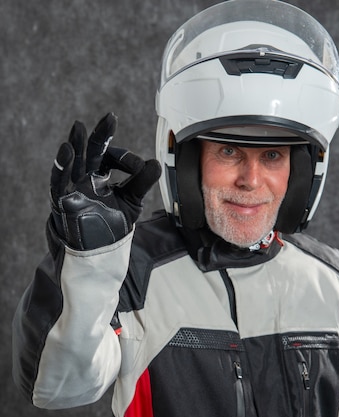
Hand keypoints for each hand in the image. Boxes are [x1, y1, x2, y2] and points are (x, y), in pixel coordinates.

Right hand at [49, 112, 160, 249]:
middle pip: (90, 151)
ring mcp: (73, 188)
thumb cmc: (111, 226)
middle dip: (99, 135)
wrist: (98, 252)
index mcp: (100, 175)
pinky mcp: (63, 202)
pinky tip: (67, 150)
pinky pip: (59, 182)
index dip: (125, 158)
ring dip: (75, 145)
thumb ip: (142, 183)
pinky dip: (62, 167)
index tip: (138, 168)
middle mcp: (85, 178)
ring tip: (78, 126)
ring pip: (72, 162)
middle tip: (110, 118)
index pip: (110, 157)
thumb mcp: (131, 202)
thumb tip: (155, 163)